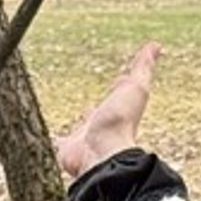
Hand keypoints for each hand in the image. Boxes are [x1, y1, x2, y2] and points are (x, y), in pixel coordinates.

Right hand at [54, 41, 162, 180]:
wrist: (102, 155)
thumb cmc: (120, 122)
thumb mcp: (135, 87)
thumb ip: (142, 68)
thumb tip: (156, 46)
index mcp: (116, 111)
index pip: (117, 97)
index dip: (118, 88)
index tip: (118, 80)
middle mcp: (101, 126)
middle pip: (96, 116)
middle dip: (93, 111)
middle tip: (89, 105)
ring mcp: (83, 139)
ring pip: (77, 131)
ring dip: (73, 126)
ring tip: (65, 119)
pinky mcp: (66, 150)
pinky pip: (56, 144)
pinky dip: (50, 140)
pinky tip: (44, 137)